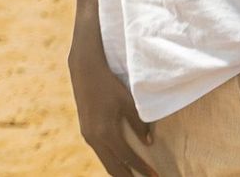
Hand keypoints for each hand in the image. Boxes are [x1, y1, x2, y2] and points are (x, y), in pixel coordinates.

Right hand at [69, 41, 155, 176]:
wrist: (85, 73)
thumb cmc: (110, 86)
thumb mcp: (129, 102)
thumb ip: (139, 123)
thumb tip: (148, 143)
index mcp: (106, 132)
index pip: (127, 157)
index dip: (142, 168)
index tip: (154, 175)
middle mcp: (94, 139)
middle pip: (113, 167)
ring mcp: (88, 137)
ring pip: (105, 161)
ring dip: (119, 171)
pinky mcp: (86, 133)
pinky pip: (101, 153)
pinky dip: (112, 161)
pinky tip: (120, 164)